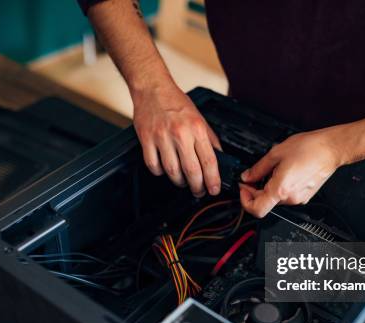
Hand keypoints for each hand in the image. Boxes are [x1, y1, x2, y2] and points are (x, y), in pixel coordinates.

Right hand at [132, 82, 221, 196]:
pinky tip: (165, 170)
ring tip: (183, 182)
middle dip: (197, 187)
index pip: (209, 161)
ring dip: (179, 182)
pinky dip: (160, 173)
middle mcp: (180, 133)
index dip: (213, 180)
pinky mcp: (146, 140)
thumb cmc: (176, 103)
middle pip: (191, 170)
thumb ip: (209, 139)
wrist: (152, 88)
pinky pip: (154, 166)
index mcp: (196, 128)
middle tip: (199, 191)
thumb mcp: (199, 118)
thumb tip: (218, 160)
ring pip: (172, 171)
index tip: (214, 189)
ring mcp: (161, 137)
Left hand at [239, 125, 352, 216]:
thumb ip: (258, 168)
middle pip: (265, 203)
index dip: (245, 200)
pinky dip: (279, 187)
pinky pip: (286, 195)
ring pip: (275, 199)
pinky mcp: (305, 196)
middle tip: (251, 177)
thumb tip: (247, 176)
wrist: (331, 148)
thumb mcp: (276, 153)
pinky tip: (283, 173)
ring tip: (272, 170)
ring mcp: (299, 198)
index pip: (256, 209)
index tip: (243, 189)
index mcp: (280, 189)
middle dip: (255, 191)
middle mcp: (290, 198)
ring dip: (268, 188)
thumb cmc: (309, 148)